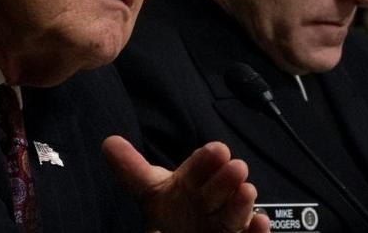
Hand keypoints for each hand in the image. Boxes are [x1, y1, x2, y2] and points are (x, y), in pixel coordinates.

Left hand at [103, 136, 269, 232]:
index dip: (207, 161)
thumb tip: (108, 143)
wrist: (187, 229)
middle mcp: (212, 200)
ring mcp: (226, 222)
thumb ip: (132, 170)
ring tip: (247, 191)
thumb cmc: (175, 210)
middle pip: (220, 189)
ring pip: (236, 212)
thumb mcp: (151, 191)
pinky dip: (257, 232)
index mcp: (193, 182)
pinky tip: (260, 223)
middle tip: (235, 167)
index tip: (217, 151)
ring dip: (242, 203)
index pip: (201, 168)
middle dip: (226, 179)